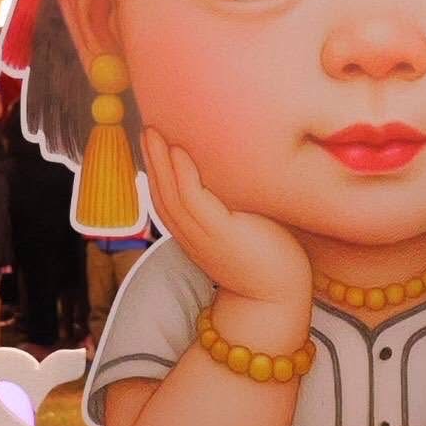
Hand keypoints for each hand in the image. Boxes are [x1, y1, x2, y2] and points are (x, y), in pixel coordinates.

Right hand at [141, 127, 311, 304]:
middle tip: (146, 129)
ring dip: (161, 162)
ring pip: (172, 195)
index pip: (167, 201)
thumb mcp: (242, 229)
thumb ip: (233, 208)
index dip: (157, 174)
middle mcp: (193, 237)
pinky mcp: (221, 234)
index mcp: (194, 236)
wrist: (279, 296)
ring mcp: (204, 237)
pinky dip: (184, 176)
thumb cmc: (269, 259)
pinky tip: (180, 152)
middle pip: (162, 196)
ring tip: (154, 133)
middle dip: (152, 162)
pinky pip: (194, 201)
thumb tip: (238, 181)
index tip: (153, 145)